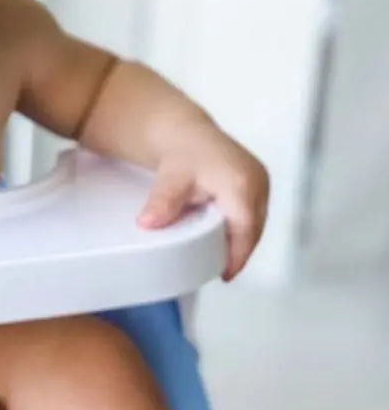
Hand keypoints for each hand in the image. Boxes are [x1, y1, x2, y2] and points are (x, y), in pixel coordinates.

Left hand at [137, 138, 268, 280]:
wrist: (188, 135)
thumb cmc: (182, 156)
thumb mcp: (171, 180)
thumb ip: (163, 202)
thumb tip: (147, 224)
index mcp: (241, 184)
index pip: (245, 230)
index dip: (237, 255)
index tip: (226, 275)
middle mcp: (258, 183)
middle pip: (253, 229)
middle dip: (240, 251)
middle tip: (222, 271)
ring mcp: (262, 182)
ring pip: (256, 223)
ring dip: (243, 241)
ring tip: (224, 260)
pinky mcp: (259, 183)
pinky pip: (255, 213)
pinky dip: (243, 229)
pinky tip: (229, 240)